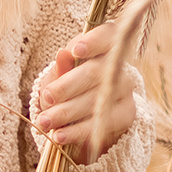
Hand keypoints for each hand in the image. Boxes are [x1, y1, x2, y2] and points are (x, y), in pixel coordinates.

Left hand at [32, 21, 137, 165]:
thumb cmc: (68, 87)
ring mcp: (125, 91)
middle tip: (46, 98)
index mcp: (104, 47)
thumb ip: (62, 67)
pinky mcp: (126, 114)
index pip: (107, 35)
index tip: (75, 51)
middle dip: (67, 86)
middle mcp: (119, 66)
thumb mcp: (59, 76)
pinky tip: (59, 136)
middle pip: (97, 72)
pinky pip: (101, 124)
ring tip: (45, 122)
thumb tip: (63, 53)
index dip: (93, 42)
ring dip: (67, 112)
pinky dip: (76, 132)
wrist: (84, 115)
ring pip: (98, 100)